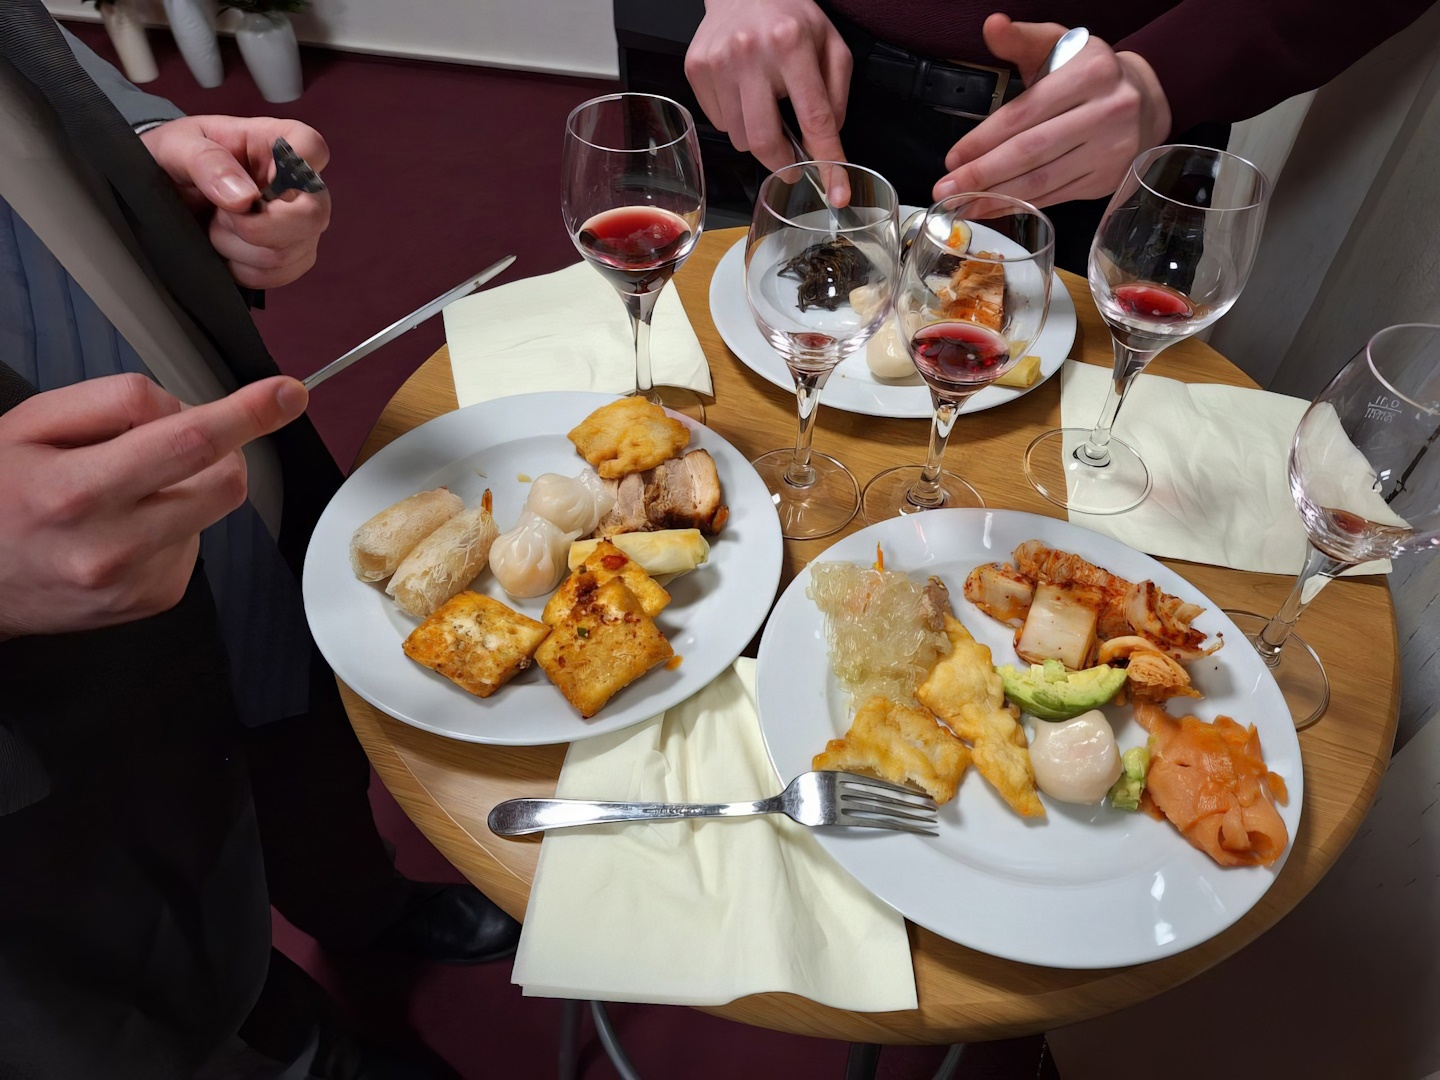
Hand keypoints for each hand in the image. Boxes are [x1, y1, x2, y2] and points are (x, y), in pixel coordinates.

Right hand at [0, 373, 307, 638]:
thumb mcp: (32, 424)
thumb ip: (115, 402)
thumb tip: (185, 407)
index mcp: (77, 491)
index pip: (188, 443)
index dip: (247, 414)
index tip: (288, 395)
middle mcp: (112, 546)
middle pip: (225, 480)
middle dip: (216, 449)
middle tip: (165, 442)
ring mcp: (137, 580)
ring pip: (215, 509)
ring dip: (188, 487)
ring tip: (126, 491)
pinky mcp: (154, 599)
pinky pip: (197, 541)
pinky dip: (174, 524)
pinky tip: (124, 527)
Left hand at [141, 116, 332, 288]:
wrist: (171, 194)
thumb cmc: (178, 159)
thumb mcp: (176, 146)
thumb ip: (206, 162)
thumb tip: (244, 199)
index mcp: (277, 142)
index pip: (311, 148)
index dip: (289, 170)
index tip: (252, 185)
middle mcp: (301, 185)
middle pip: (311, 216)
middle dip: (256, 228)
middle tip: (221, 216)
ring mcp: (301, 224)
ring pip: (286, 253)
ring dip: (238, 248)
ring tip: (216, 226)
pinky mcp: (293, 256)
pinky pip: (277, 275)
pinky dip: (243, 269)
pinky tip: (227, 249)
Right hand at [685, 0, 853, 203]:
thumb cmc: (791, 16)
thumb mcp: (831, 44)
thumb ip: (837, 94)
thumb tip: (827, 141)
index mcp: (791, 44)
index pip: (814, 119)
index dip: (828, 162)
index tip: (838, 194)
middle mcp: (750, 54)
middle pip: (765, 141)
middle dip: (783, 163)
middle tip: (793, 164)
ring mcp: (718, 63)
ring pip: (741, 136)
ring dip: (759, 135)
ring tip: (766, 106)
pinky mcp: (696, 70)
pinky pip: (721, 121)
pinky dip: (737, 119)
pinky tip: (744, 93)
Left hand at [932, 15, 1170, 207]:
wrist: (1143, 101)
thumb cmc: (1087, 73)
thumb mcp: (1058, 45)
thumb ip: (1020, 39)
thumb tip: (991, 25)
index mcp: (1090, 74)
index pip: (1024, 113)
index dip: (984, 139)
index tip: (952, 158)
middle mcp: (1107, 111)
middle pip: (1031, 151)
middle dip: (983, 174)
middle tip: (947, 189)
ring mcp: (1111, 149)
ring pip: (1043, 180)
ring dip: (997, 197)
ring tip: (963, 205)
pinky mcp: (1108, 178)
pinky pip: (1056, 196)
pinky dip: (1021, 205)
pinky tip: (994, 208)